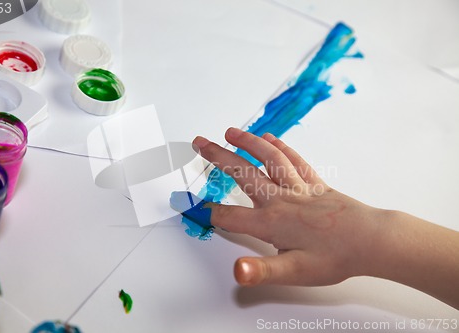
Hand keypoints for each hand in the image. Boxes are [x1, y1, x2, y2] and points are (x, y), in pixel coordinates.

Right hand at [193, 127, 382, 286]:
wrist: (372, 240)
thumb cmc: (335, 257)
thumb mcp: (294, 272)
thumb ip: (262, 271)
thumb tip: (237, 272)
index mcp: (271, 222)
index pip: (231, 217)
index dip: (211, 213)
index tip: (196, 207)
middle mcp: (280, 199)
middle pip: (242, 173)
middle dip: (218, 157)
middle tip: (200, 143)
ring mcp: (298, 188)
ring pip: (268, 158)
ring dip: (247, 143)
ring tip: (230, 132)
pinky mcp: (314, 184)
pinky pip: (294, 160)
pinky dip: (280, 147)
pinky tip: (271, 139)